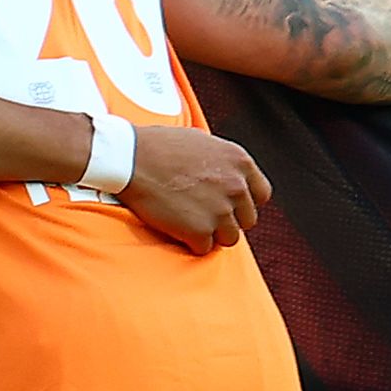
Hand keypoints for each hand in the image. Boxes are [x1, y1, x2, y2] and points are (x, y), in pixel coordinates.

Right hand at [119, 125, 271, 253]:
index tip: (227, 205)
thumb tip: (227, 175)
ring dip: (210, 234)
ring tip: (188, 223)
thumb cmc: (158, 146)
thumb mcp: (203, 142)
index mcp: (240, 162)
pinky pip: (204, 248)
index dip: (243, 202)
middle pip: (247, 220)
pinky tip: (176, 229)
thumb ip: (222, 162)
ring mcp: (220, 210)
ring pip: (229, 238)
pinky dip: (190, 243)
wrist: (129, 158)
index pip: (261, 195)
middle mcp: (237, 186)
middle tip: (201, 214)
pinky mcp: (200, 230)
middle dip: (227, 220)